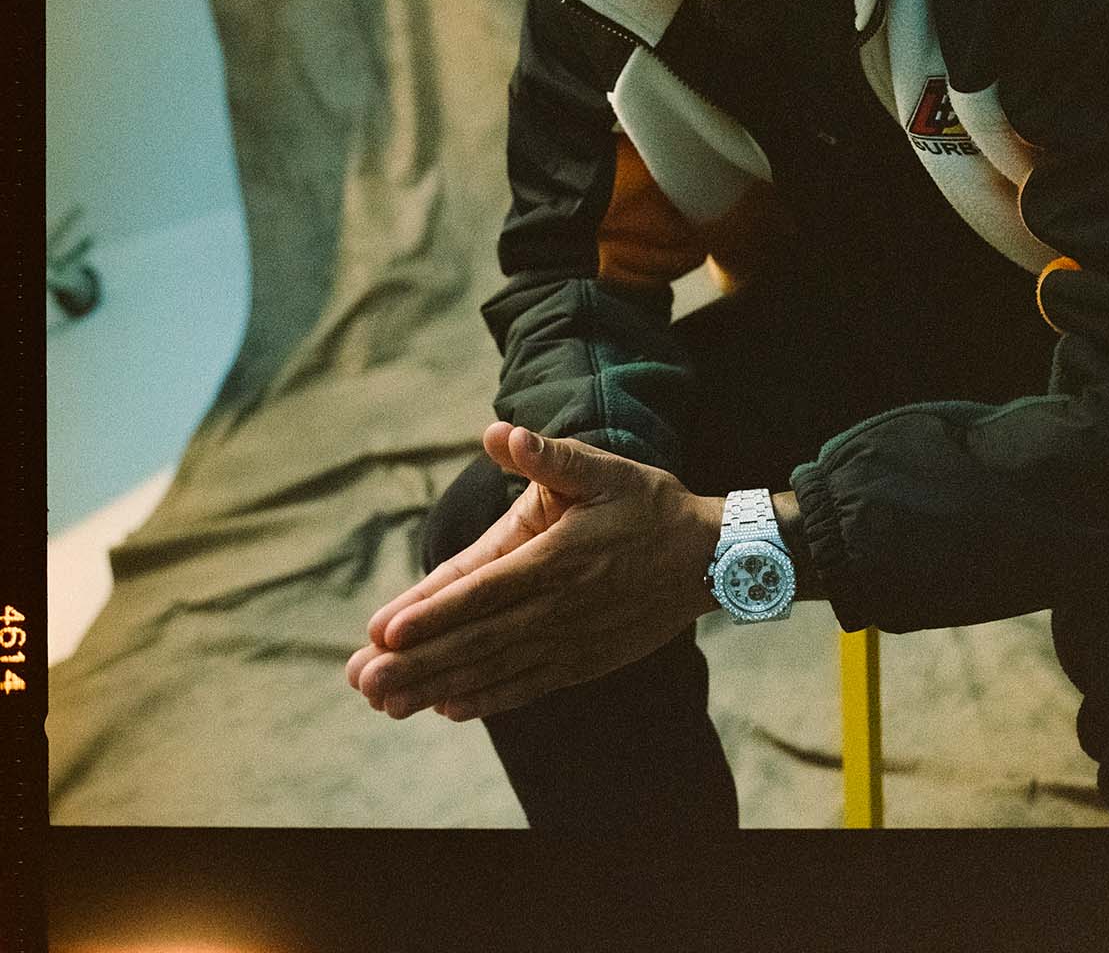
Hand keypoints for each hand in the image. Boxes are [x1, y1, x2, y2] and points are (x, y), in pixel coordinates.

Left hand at [346, 422, 723, 721]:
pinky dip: (486, 699)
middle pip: (475, 641)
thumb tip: (502, 434)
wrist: (711, 560)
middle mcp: (558, 609)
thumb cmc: (650, 507)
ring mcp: (570, 642)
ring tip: (387, 702)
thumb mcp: (605, 470)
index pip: (481, 590)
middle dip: (415, 661)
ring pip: (492, 670)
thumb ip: (550, 457)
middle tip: (362, 678)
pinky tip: (448, 707)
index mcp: (557, 559)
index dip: (431, 612)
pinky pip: (525, 686)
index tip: (382, 630)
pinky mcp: (582, 662)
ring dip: (436, 687)